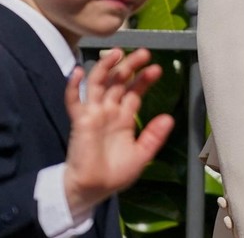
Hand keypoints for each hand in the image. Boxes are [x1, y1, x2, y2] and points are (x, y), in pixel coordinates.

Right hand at [63, 47, 174, 218]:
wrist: (91, 191)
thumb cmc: (114, 174)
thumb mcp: (141, 155)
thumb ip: (154, 137)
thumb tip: (169, 118)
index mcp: (124, 116)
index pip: (134, 91)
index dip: (144, 79)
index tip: (156, 69)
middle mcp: (109, 110)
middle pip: (119, 81)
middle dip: (130, 66)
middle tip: (144, 53)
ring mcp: (94, 113)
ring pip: (99, 83)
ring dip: (106, 66)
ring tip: (116, 53)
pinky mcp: (80, 120)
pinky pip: (74, 101)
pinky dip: (73, 86)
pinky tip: (79, 71)